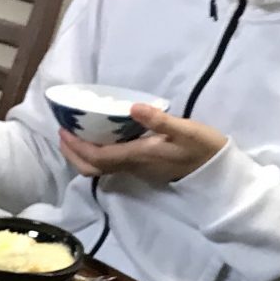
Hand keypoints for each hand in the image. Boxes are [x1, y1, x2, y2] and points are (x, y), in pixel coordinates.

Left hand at [58, 104, 226, 183]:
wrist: (217, 172)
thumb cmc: (203, 148)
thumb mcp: (186, 129)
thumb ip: (159, 120)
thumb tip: (134, 107)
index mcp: (138, 156)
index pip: (97, 156)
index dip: (77, 147)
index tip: (63, 131)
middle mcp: (132, 166)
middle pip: (91, 168)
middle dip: (72, 154)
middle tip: (62, 135)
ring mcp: (136, 169)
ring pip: (99, 169)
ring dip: (82, 156)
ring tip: (73, 137)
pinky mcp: (141, 167)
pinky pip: (110, 165)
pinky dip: (95, 155)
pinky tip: (96, 141)